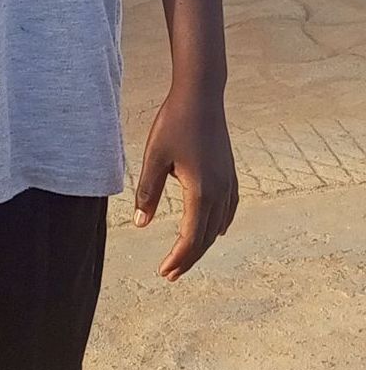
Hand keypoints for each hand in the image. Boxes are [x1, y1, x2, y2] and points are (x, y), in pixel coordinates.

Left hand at [134, 88, 237, 280]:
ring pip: (218, 225)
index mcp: (201, 191)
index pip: (190, 238)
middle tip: (169, 274)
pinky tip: (217, 230)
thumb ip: (148, 192)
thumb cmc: (175, 123)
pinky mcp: (229, 172)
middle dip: (188, 258)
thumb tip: (141, 224)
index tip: (163, 272)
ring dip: (202, 244)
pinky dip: (220, 224)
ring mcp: (228, 182)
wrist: (201, 95)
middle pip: (206, 237)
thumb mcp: (154, 158)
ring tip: (185, 258)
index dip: (178, 258)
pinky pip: (229, 208)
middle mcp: (220, 191)